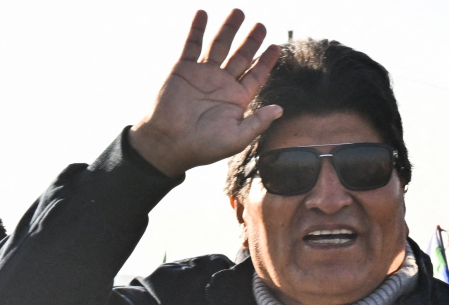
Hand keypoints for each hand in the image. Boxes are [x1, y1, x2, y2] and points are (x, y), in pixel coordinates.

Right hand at [129, 9, 283, 176]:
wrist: (167, 144)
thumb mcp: (237, 138)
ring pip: (219, 46)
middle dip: (251, 40)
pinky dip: (196, 29)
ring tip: (238, 12)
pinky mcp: (182, 70)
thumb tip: (280, 109)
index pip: (256, 74)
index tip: (276, 47)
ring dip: (228, 29)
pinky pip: (191, 45)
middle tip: (261, 25)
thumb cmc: (203, 147)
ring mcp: (202, 75)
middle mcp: (222, 84)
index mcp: (237, 98)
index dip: (266, 61)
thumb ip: (258, 122)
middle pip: (241, 56)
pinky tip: (203, 14)